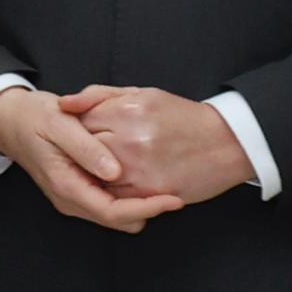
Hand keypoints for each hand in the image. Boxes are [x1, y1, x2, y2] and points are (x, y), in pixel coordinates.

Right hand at [0, 83, 178, 233]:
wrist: (11, 121)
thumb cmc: (34, 118)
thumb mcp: (60, 125)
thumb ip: (86, 148)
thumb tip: (115, 171)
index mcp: (66, 185)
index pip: (112, 212)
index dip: (146, 209)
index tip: (173, 199)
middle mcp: (70, 199)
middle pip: (119, 221)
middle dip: (148, 210)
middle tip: (176, 192)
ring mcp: (75, 198)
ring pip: (118, 216)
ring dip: (141, 205)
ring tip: (166, 186)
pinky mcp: (81, 191)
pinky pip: (112, 204)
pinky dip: (131, 197)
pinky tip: (145, 179)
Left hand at [65, 85, 257, 206]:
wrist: (228, 143)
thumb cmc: (182, 117)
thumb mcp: (143, 94)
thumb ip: (98, 96)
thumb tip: (63, 104)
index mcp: (126, 112)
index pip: (78, 122)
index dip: (79, 129)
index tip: (86, 132)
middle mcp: (129, 141)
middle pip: (83, 151)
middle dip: (84, 152)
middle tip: (93, 152)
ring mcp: (138, 169)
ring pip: (94, 177)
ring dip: (95, 174)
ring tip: (108, 165)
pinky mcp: (149, 192)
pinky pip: (114, 197)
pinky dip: (113, 190)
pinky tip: (123, 180)